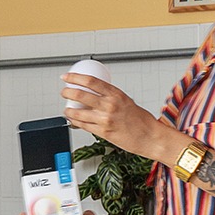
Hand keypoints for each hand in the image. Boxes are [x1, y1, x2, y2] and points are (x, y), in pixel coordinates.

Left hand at [62, 77, 179, 166]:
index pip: (91, 81)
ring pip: (78, 112)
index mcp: (116, 94)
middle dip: (67, 92)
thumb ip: (111, 97)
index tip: (67, 77)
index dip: (75, 77)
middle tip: (64, 92)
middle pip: (80, 95)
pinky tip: (73, 120)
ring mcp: (105, 119)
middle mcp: (109, 105)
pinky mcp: (102, 132)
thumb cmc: (141, 120)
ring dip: (68, 110)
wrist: (150, 137)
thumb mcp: (126, 101)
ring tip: (67, 109)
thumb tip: (96, 93)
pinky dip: (75, 122)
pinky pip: (83, 125)